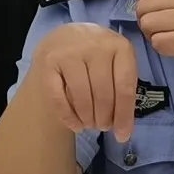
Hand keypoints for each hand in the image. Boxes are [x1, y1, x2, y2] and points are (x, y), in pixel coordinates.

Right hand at [32, 23, 136, 141]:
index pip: (125, 87)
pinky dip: (68, 117)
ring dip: (88, 119)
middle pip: (104, 94)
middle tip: (102, 127)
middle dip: (104, 118)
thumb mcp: (116, 63)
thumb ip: (122, 88)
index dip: (124, 115)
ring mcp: (70, 51)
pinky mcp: (48, 61)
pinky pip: (59, 98)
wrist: (63, 38)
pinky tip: (75, 125)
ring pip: (82, 97)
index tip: (122, 136)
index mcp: (120, 46)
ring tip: (90, 124)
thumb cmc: (96, 56)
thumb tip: (123, 129)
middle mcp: (96, 45)